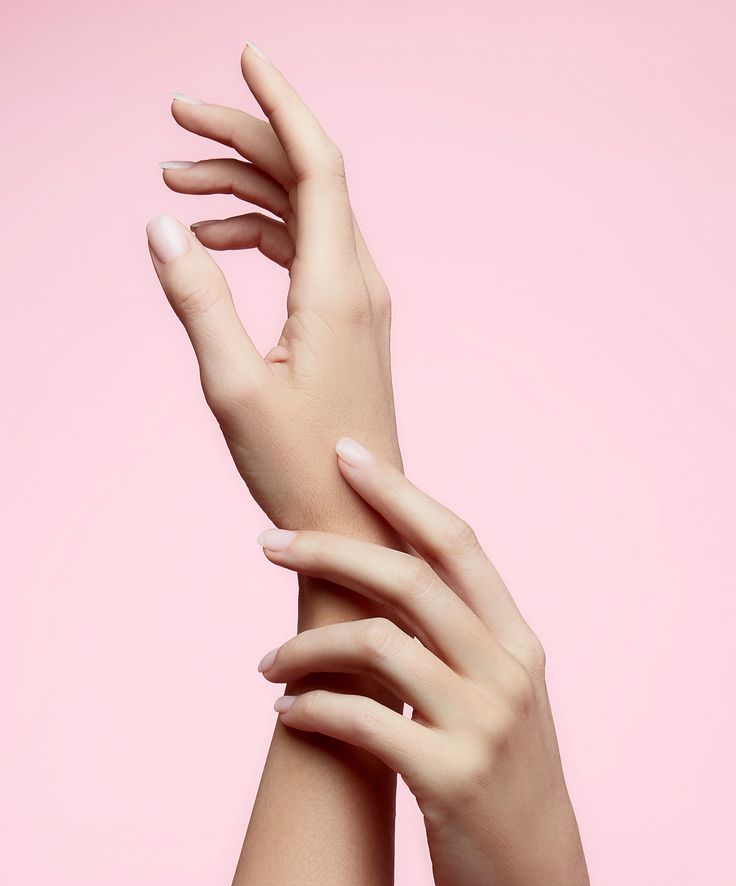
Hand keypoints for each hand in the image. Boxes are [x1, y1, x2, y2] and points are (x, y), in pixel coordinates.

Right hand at [147, 44, 399, 536]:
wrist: (356, 521)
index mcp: (338, 287)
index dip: (281, 105)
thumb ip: (197, 299)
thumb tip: (163, 224)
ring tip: (175, 186)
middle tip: (174, 122)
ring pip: (304, 213)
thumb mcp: (233, 385)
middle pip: (307, 177)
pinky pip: (305, 251)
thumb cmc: (299, 466)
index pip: (317, 164)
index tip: (247, 55)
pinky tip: (215, 242)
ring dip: (244, 189)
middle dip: (243, 139)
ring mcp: (357, 303)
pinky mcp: (347, 325)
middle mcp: (358, 283)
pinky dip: (260, 232)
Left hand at [256, 437, 590, 885]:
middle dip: (330, 549)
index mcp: (519, 644)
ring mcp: (484, 726)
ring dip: (305, 647)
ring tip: (266, 665)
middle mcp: (508, 673)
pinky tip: (284, 714)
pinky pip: (359, 720)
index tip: (347, 456)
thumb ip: (459, 647)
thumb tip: (383, 588)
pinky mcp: (450, 780)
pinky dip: (310, 709)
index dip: (401, 494)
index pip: (459, 543)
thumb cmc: (501, 790)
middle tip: (267, 542)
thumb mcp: (498, 706)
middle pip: (410, 578)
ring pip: (376, 645)